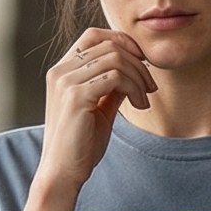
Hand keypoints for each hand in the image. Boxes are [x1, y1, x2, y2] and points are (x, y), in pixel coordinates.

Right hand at [39, 29, 156, 195]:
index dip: (123, 42)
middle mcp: (61, 71)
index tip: (142, 63)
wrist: (62, 174)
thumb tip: (133, 72)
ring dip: (138, 77)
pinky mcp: (76, 96)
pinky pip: (115, 77)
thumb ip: (112, 88)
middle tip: (150, 86)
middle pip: (109, 44)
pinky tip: (139, 105)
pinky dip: (134, 88)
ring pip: (115, 59)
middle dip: (138, 63)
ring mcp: (66, 82)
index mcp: (62, 71)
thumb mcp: (100, 110)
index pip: (94, 36)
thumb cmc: (79, 147)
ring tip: (144, 99)